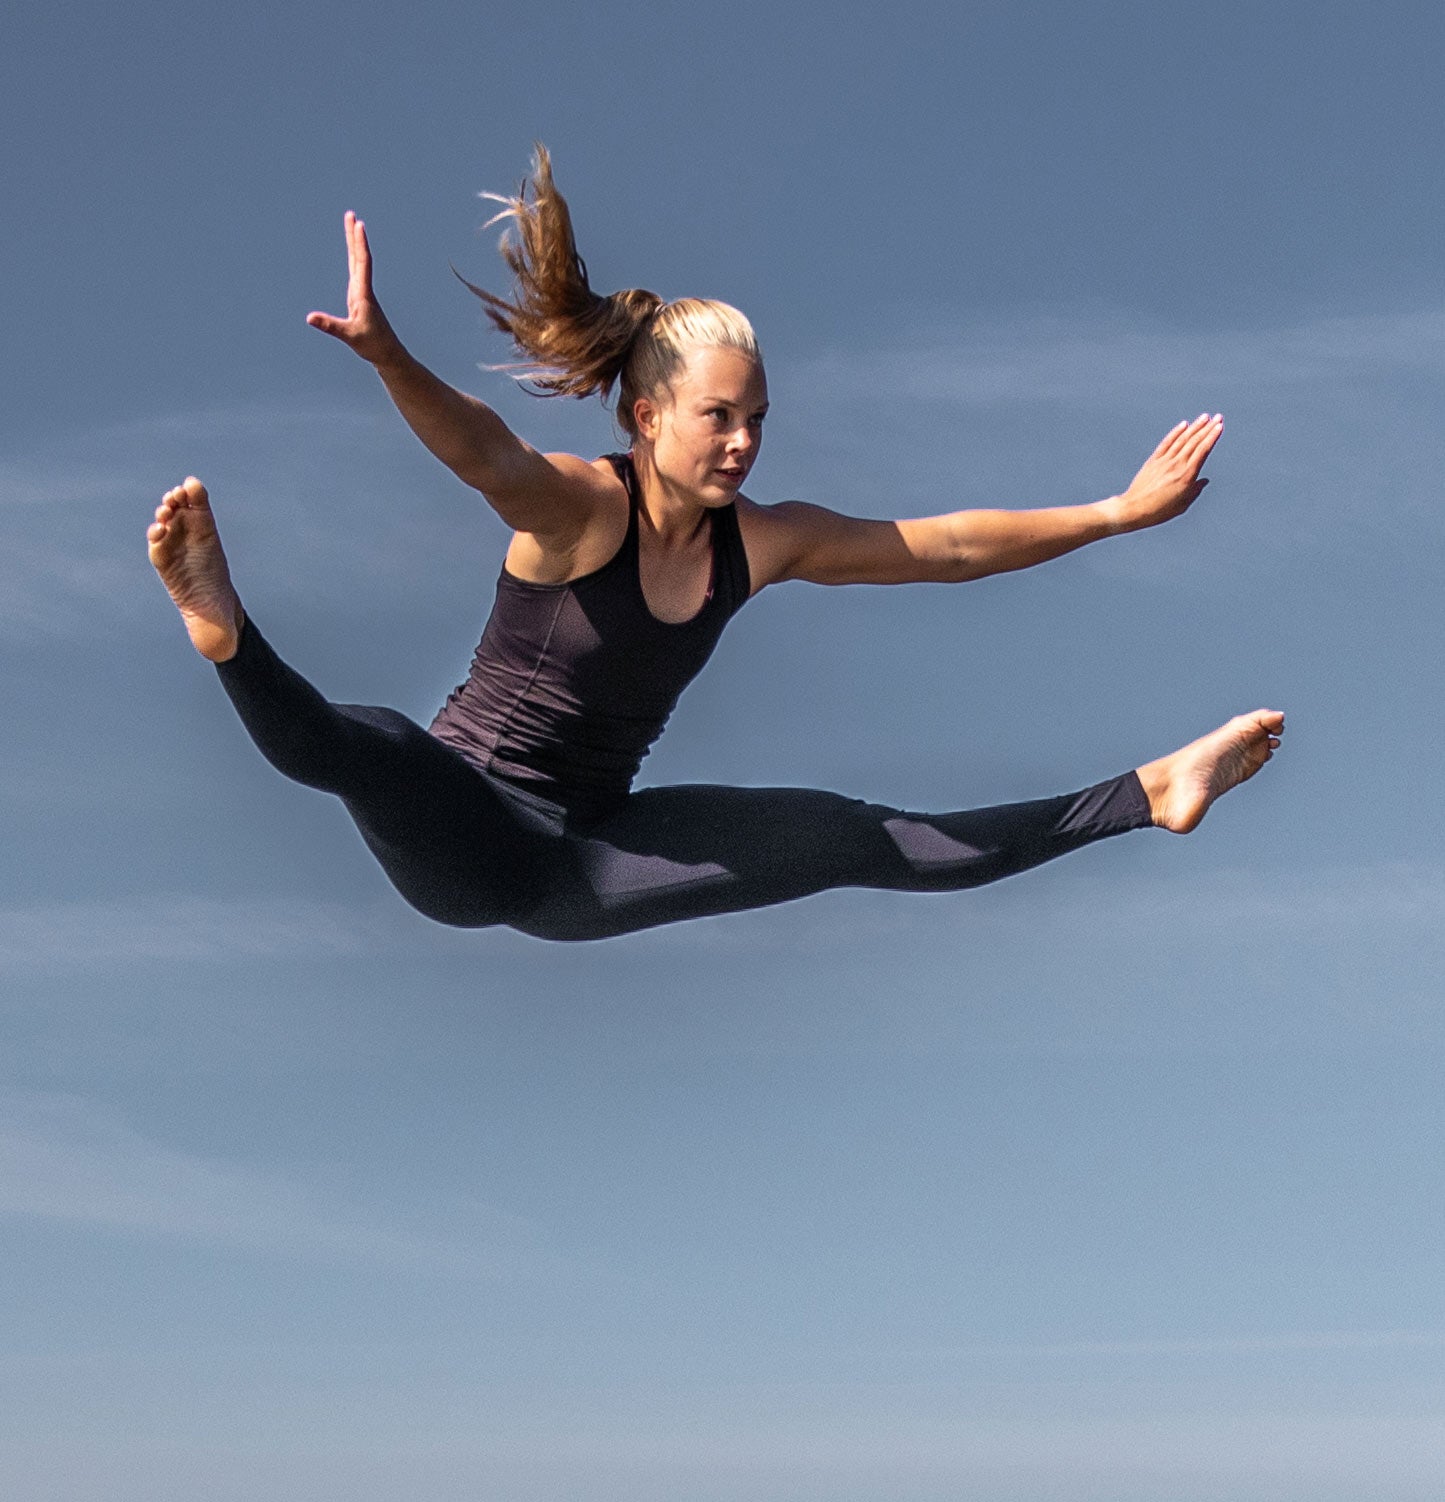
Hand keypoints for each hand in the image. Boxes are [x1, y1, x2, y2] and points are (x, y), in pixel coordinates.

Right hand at [306, 212, 403, 365]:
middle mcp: (364, 290)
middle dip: (354, 235)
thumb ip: (330, 326)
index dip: (360, 244)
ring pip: (358, 262)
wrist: (388, 354)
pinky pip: (357, 272)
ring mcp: (363, 293)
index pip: (362, 263)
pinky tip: (353, 254)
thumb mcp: (349, 336)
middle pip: (359, 256)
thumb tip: (310, 317)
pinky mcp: (361, 299)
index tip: (358, 224)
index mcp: (363, 294)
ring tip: (352, 225)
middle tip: (351, 214)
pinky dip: (354, 258)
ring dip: (354, 243)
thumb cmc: (372, 345)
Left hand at [1106, 413, 1222, 532]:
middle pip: (1194, 442)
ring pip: (1182, 440)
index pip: (1202, 451)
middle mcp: (1176, 465)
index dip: (1212, 437)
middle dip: (1207, 428)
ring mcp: (1164, 461)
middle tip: (1218, 417)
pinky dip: (1175, 433)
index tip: (1220, 426)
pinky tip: (1183, 425)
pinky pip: (1166, 443)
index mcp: (1187, 476)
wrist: (1133, 509)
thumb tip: (1203, 481)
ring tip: (1205, 417)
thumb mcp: (1182, 506)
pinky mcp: (1153, 461)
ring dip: (1195, 427)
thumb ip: (1194, 491)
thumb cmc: (1158, 511)